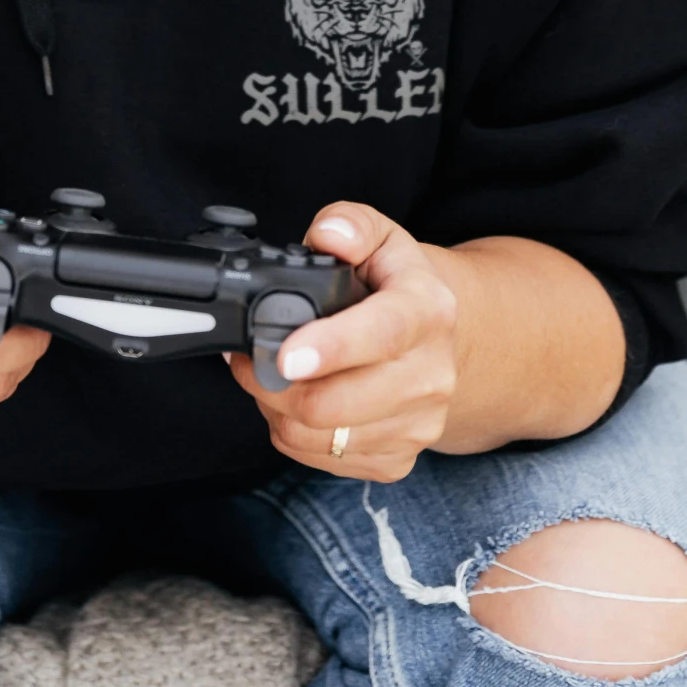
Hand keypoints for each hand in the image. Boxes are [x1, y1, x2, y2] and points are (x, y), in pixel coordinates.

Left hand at [227, 202, 457, 480]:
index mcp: (429, 310)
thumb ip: (350, 224)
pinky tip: (295, 400)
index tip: (288, 356)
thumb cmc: (393, 283)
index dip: (332, 348)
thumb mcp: (379, 235)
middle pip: (337, 403)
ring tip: (271, 374)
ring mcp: (419, 424)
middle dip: (274, 383)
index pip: (382, 335)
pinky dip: (293, 434)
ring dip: (278, 409)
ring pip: (321, 436)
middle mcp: (433, 374)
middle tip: (250, 356)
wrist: (437, 338)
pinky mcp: (399, 462)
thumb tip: (328, 236)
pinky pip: (323, 460)